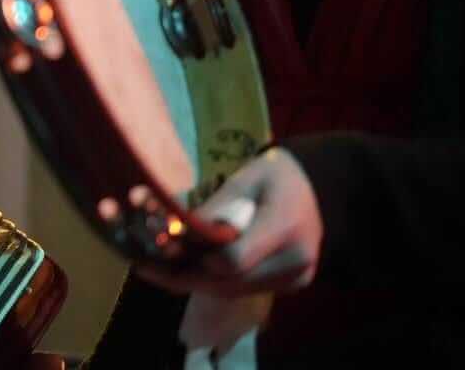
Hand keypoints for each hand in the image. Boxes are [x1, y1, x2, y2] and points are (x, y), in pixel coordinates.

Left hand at [135, 147, 322, 298]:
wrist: (321, 187)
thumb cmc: (278, 174)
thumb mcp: (244, 179)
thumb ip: (213, 208)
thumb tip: (171, 230)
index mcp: (285, 227)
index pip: (233, 259)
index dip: (196, 257)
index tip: (166, 243)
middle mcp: (294, 262)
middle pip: (228, 282)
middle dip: (181, 275)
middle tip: (142, 265)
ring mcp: (294, 279)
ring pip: (232, 291)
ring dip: (192, 281)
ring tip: (155, 269)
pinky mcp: (289, 285)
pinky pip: (243, 289)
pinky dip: (212, 281)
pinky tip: (184, 270)